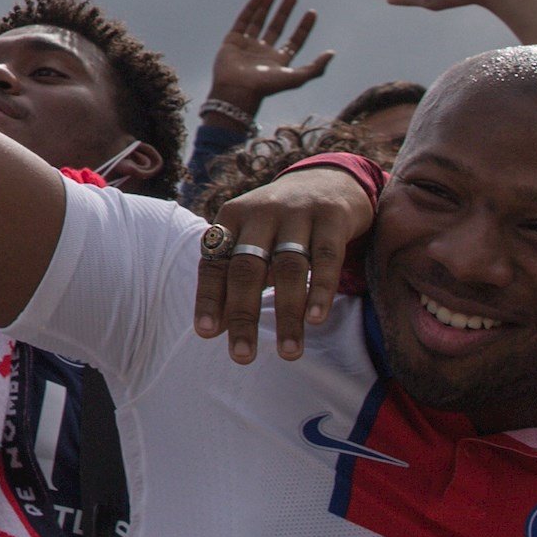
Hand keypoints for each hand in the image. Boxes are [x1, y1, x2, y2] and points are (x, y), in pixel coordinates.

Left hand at [194, 161, 372, 363]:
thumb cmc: (280, 224)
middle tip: (242, 356)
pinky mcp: (331, 217)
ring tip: (289, 353)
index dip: (209, 297)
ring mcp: (296, 213)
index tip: (206, 334)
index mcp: (231, 219)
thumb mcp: (251, 240)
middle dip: (243, 315)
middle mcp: (259, 213)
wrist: (328, 180)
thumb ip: (232, 278)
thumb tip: (213, 329)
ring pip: (288, 268)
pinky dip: (320, 289)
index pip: (214, 262)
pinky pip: (326, 257)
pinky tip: (317, 319)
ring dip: (287, 314)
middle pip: (246, 268)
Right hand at [206, 0, 332, 116]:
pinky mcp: (232, 40)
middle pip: (277, 27)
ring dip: (267, 4)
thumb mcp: (296, 78)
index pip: (294, 40)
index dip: (304, 27)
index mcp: (279, 61)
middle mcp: (264, 52)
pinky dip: (252, 7)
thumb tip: (332, 53)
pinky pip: (243, 20)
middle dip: (285, 11)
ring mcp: (247, 45)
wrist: (237, 90)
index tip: (312, 12)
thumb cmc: (267, 86)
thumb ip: (315, 67)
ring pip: (259, 20)